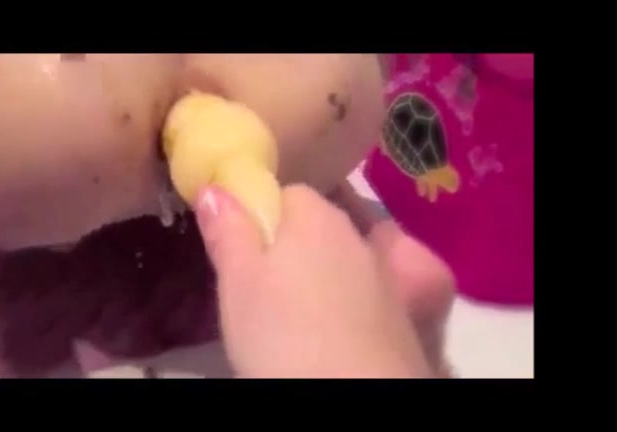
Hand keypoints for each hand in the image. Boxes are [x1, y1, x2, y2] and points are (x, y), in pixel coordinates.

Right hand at [195, 184, 451, 377]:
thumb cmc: (283, 334)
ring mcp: (386, 277)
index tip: (244, 249)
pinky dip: (348, 306)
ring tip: (294, 315)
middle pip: (321, 226)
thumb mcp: (238, 284)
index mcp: (317, 218)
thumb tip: (215, 188)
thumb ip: (228, 232)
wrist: (355, 392)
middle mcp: (357, 238)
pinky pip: (367, 295)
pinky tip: (328, 334)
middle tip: (262, 285)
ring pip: (345, 261)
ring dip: (323, 277)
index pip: (290, 194)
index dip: (264, 216)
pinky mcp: (402, 316)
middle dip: (294, 246)